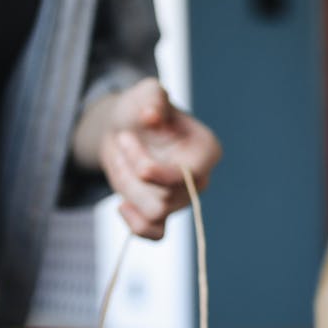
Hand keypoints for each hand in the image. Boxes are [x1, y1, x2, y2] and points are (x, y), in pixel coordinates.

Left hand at [73, 78, 221, 239]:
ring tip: (121, 161)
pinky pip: (155, 234)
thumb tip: (151, 115)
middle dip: (133, 170)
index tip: (126, 137)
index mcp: (206, 151)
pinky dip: (135, 225)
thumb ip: (152, 97)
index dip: (153, 168)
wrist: (124, 128)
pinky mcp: (163, 214)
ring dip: (128, 187)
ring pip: (154, 213)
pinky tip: (121, 204)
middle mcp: (200, 180)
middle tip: (122, 138)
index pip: (188, 176)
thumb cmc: (141, 109)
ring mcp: (182, 200)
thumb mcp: (146, 93)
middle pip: (166, 197)